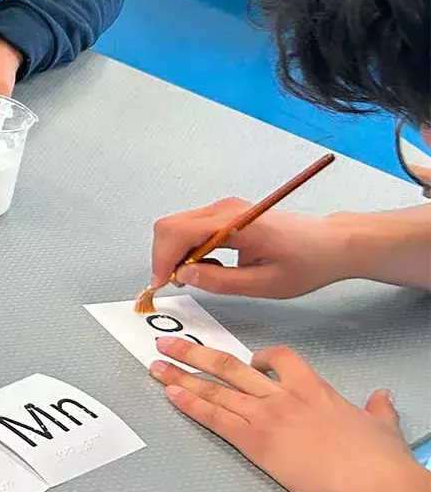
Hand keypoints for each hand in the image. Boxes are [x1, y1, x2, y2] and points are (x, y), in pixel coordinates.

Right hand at [149, 200, 354, 297]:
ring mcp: (225, 208)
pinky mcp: (226, 213)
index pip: (177, 232)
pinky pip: (192, 227)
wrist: (331, 244)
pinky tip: (208, 265)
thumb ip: (220, 281)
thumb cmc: (308, 261)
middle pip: (170, 226)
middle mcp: (225, 208)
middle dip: (165, 257)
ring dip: (176, 253)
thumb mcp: (265, 284)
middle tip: (177, 283)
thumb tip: (184, 275)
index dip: (162, 260)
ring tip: (199, 276)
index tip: (161, 283)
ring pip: (177, 226)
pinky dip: (188, 248)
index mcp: (235, 222)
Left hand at [150, 338, 430, 491]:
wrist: (371, 483)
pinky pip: (214, 417)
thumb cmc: (380, 461)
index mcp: (313, 390)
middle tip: (170, 343)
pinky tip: (171, 394)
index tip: (248, 357)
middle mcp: (283, 397)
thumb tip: (381, 397)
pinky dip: (189, 404)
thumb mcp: (381, 427)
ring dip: (181, 375)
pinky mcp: (254, 441)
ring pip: (214, 389)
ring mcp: (265, 417)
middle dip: (196, 353)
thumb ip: (376, 409)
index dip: (260, 356)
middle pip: (230, 367)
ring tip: (157, 364)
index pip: (279, 359)